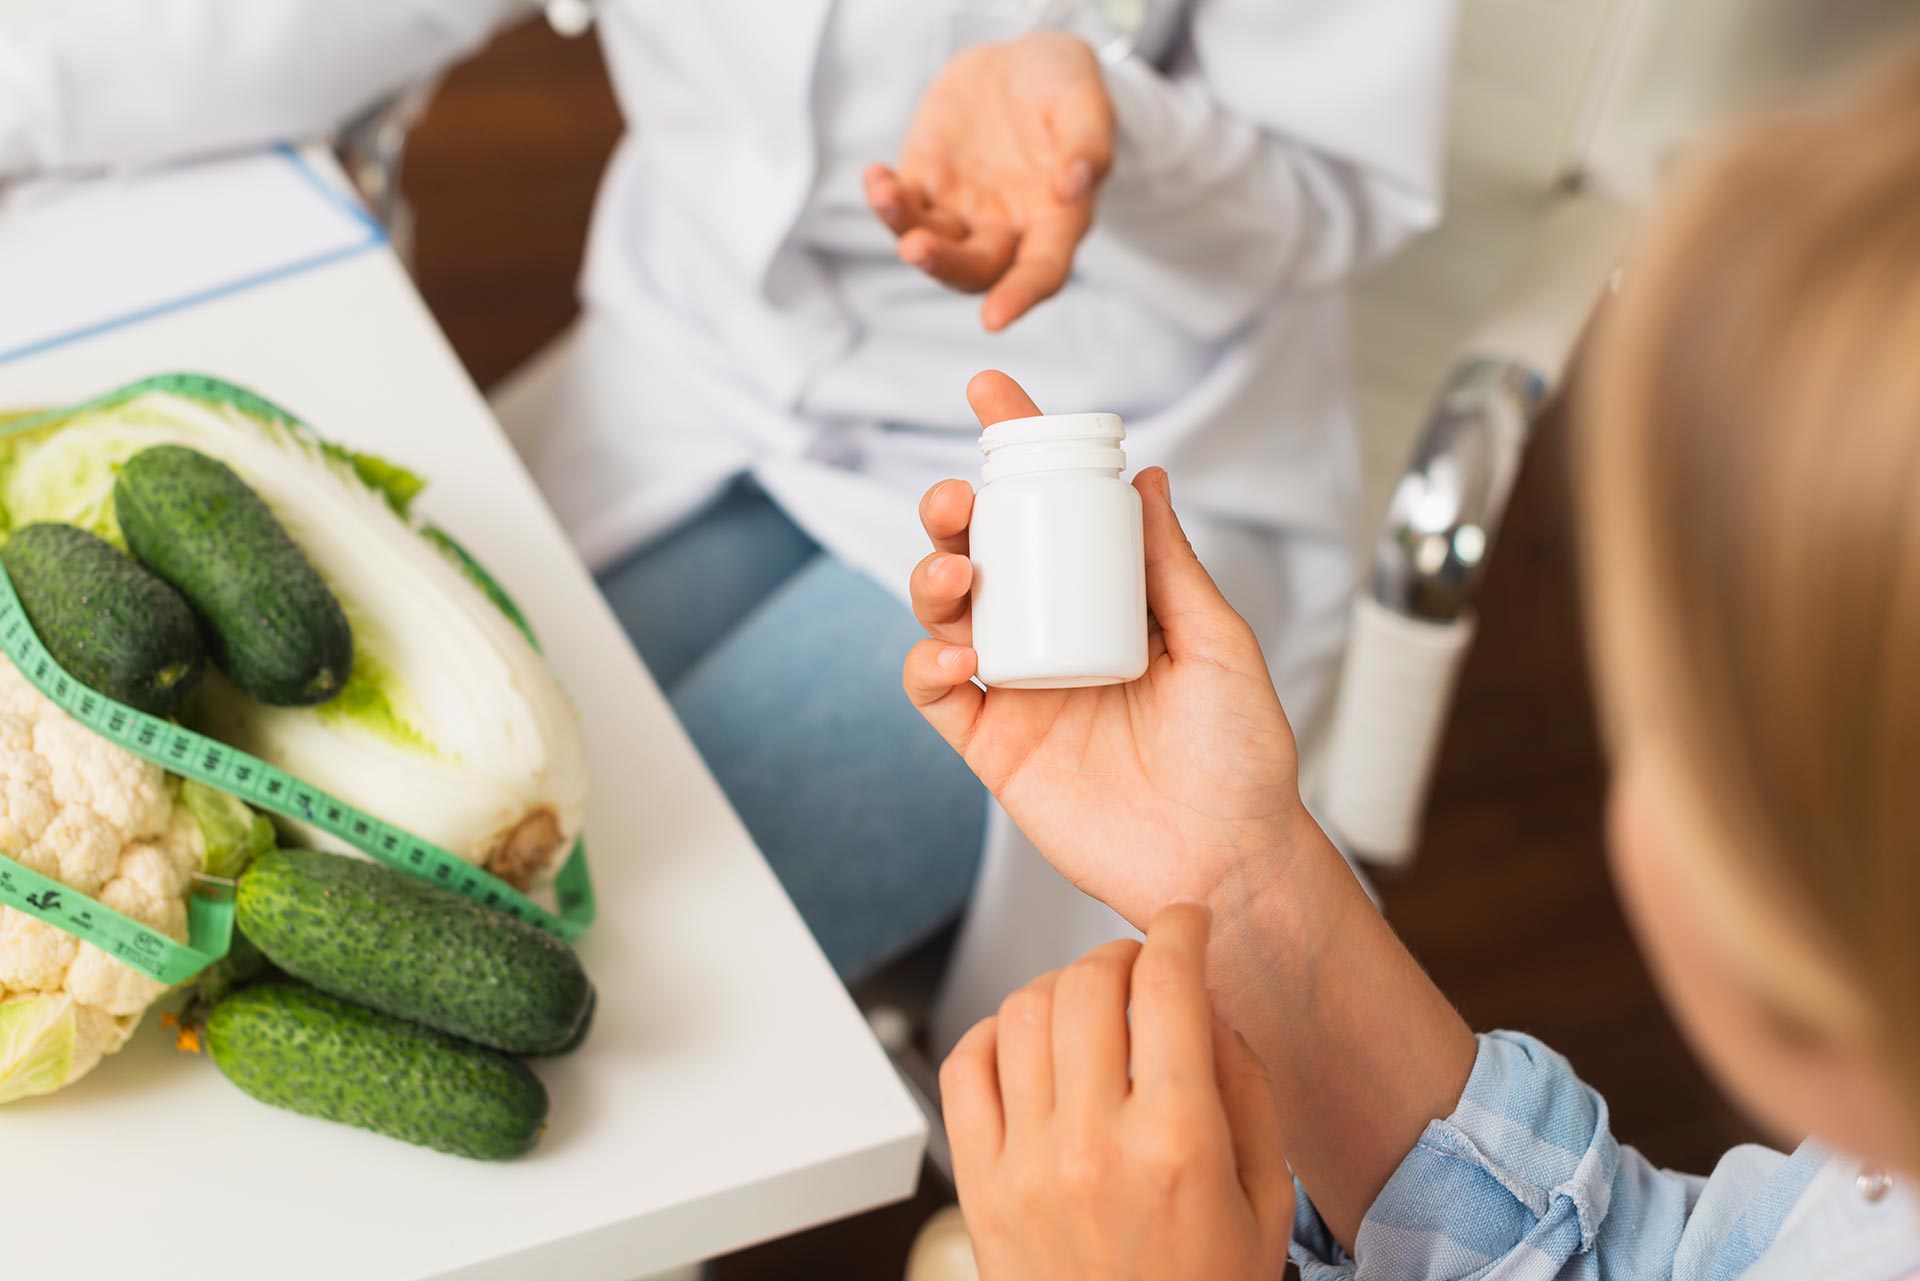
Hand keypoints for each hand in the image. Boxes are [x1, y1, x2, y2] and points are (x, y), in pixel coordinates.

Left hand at [866, 32, 1112, 331]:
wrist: (1019, 64)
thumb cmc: (1062, 87)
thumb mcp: (1086, 100)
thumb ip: (1089, 143)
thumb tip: (1074, 185)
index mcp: (1057, 221)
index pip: (1042, 272)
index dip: (1020, 297)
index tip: (993, 321)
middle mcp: (1008, 229)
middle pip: (976, 270)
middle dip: (944, 264)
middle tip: (916, 248)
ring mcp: (963, 211)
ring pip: (932, 242)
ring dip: (904, 229)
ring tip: (886, 196)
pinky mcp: (927, 185)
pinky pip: (902, 206)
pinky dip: (884, 199)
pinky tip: (875, 177)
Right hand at [903, 372, 1306, 928]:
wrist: (1225, 861)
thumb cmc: (1241, 755)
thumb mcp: (1219, 644)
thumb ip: (1172, 568)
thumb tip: (1148, 477)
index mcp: (1107, 601)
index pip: (1054, 512)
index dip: (1017, 449)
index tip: (991, 392)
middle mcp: (1053, 634)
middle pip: (981, 554)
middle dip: (953, 513)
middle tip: (957, 501)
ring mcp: (1017, 689)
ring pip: (946, 614)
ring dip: (933, 578)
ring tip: (955, 571)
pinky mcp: (993, 747)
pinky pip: (938, 695)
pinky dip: (927, 663)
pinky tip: (952, 654)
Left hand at [942, 903, 1294, 1280]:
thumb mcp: (1265, 1198)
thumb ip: (1245, 1089)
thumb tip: (1206, 1004)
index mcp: (1177, 1143)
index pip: (1167, 986)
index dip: (1179, 930)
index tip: (1186, 922)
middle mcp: (1092, 1144)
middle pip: (1087, 983)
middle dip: (1121, 954)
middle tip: (1142, 969)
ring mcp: (1026, 1163)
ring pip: (1024, 1011)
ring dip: (1062, 988)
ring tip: (1091, 1010)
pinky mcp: (980, 1184)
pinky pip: (965, 1065)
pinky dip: (995, 1033)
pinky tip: (1030, 1045)